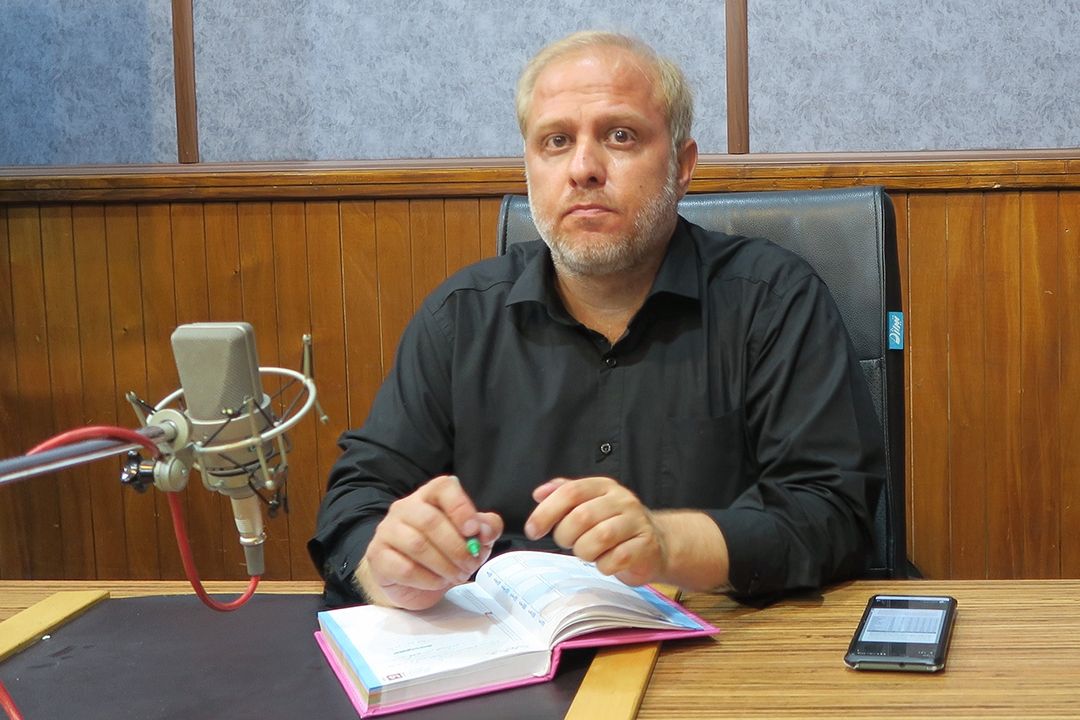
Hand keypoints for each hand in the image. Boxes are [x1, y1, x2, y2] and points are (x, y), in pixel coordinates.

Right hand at [357, 475, 502, 609]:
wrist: (412, 581)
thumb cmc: (443, 551)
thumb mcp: (471, 538)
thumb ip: (485, 528)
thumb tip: (485, 529)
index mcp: (429, 496)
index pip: (443, 487)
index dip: (461, 508)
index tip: (474, 531)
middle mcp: (405, 508)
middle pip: (430, 520)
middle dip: (456, 547)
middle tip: (471, 564)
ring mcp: (387, 530)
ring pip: (417, 545)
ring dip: (444, 565)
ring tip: (457, 575)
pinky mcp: (377, 556)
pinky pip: (404, 568)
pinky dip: (428, 579)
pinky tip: (438, 582)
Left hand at [524, 476, 665, 585]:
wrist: (656, 544)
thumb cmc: (614, 525)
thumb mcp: (589, 504)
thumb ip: (563, 495)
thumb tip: (539, 494)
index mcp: (604, 486)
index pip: (570, 492)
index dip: (547, 512)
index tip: (533, 530)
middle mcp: (622, 500)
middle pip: (582, 516)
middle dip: (565, 535)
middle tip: (567, 543)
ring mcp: (636, 523)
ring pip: (599, 538)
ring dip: (585, 551)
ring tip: (588, 552)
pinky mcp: (646, 547)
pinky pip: (616, 559)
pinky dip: (603, 565)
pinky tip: (606, 562)